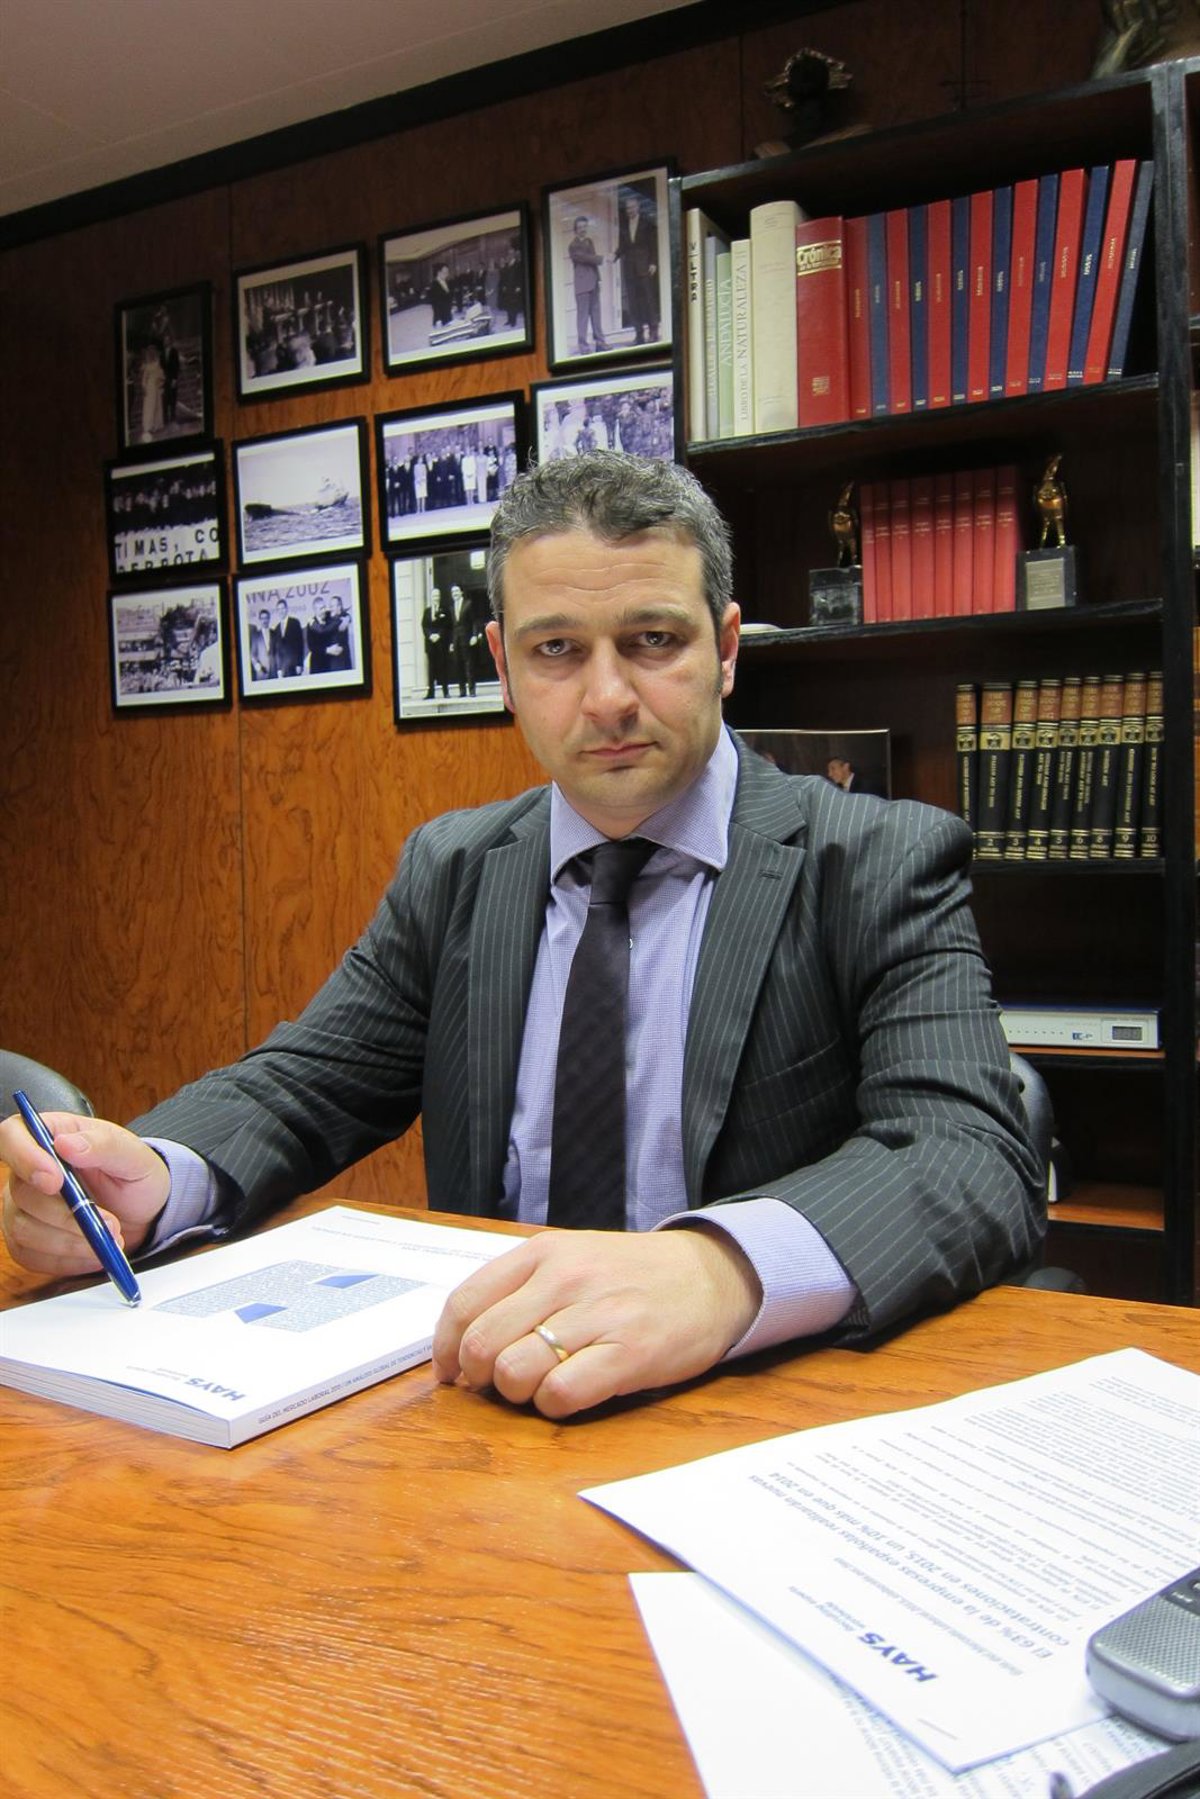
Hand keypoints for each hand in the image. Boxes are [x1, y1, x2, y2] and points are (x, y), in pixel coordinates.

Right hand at [0, 1112, 168, 1273]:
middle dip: (66, 1215)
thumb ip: (102, 1146)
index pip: (12, 1136)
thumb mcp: (133, 1155)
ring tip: (109, 1239)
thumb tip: (66, 1144)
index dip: (25, 1158)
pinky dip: (67, 1259)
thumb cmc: (133, 1174)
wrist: (141, 1211)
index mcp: (51, 1134)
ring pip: (24, 1229)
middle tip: (109, 1223)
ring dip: (70, 1241)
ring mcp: (21, 1207)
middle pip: (21, 1193)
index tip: (55, 1181)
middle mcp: (27, 1170)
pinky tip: (94, 1253)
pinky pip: (32, 1256)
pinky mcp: (25, 1240)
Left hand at [432, 1226, 760, 1418]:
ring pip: (515, 1372)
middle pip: (482, 1343)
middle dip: (480, 1377)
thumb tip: (464, 1346)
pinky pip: (561, 1394)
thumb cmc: (632, 1276)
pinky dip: (553, 1406)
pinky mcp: (629, 1353)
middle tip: (501, 1385)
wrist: (712, 1276)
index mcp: (543, 1252)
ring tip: (541, 1387)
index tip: (452, 1372)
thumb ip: (521, 1290)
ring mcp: (598, 1314)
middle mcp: (565, 1278)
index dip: (446, 1348)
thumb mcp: (572, 1259)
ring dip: (517, 1394)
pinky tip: (570, 1395)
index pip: (465, 1302)